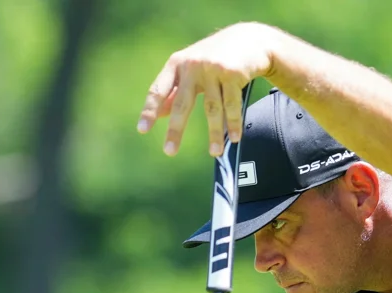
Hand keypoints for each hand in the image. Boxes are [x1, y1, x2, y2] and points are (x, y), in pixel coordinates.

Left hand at [138, 22, 280, 156]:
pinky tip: (234, 138)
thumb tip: (160, 113)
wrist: (248, 40)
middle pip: (182, 103)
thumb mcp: (192, 69)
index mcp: (177, 64)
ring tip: (215, 153)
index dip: (150, 110)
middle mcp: (192, 65)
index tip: (142, 130)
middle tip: (169, 152)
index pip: (159, 90)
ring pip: (212, 108)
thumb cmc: (215, 58)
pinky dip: (234, 124)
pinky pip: (232, 105)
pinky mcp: (232, 73)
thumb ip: (176, 89)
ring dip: (214, 134)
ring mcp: (213, 69)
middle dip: (176, 129)